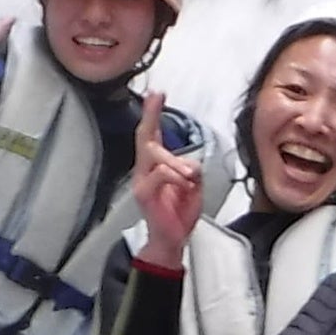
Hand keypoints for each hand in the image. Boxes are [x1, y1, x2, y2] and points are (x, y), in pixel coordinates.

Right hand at [130, 91, 200, 267]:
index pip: (152, 134)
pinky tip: (184, 186)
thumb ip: (192, 169)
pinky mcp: (143, 194)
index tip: (157, 93)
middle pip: (145, 137)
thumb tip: (191, 163)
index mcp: (156, 165)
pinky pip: (158, 174)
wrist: (172, 241)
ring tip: (190, 176)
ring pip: (154, 154)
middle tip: (157, 99)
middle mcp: (144, 169)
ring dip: (176, 162)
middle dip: (151, 116)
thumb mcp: (193, 186)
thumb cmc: (179, 214)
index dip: (153, 113)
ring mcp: (141, 181)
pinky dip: (175, 177)